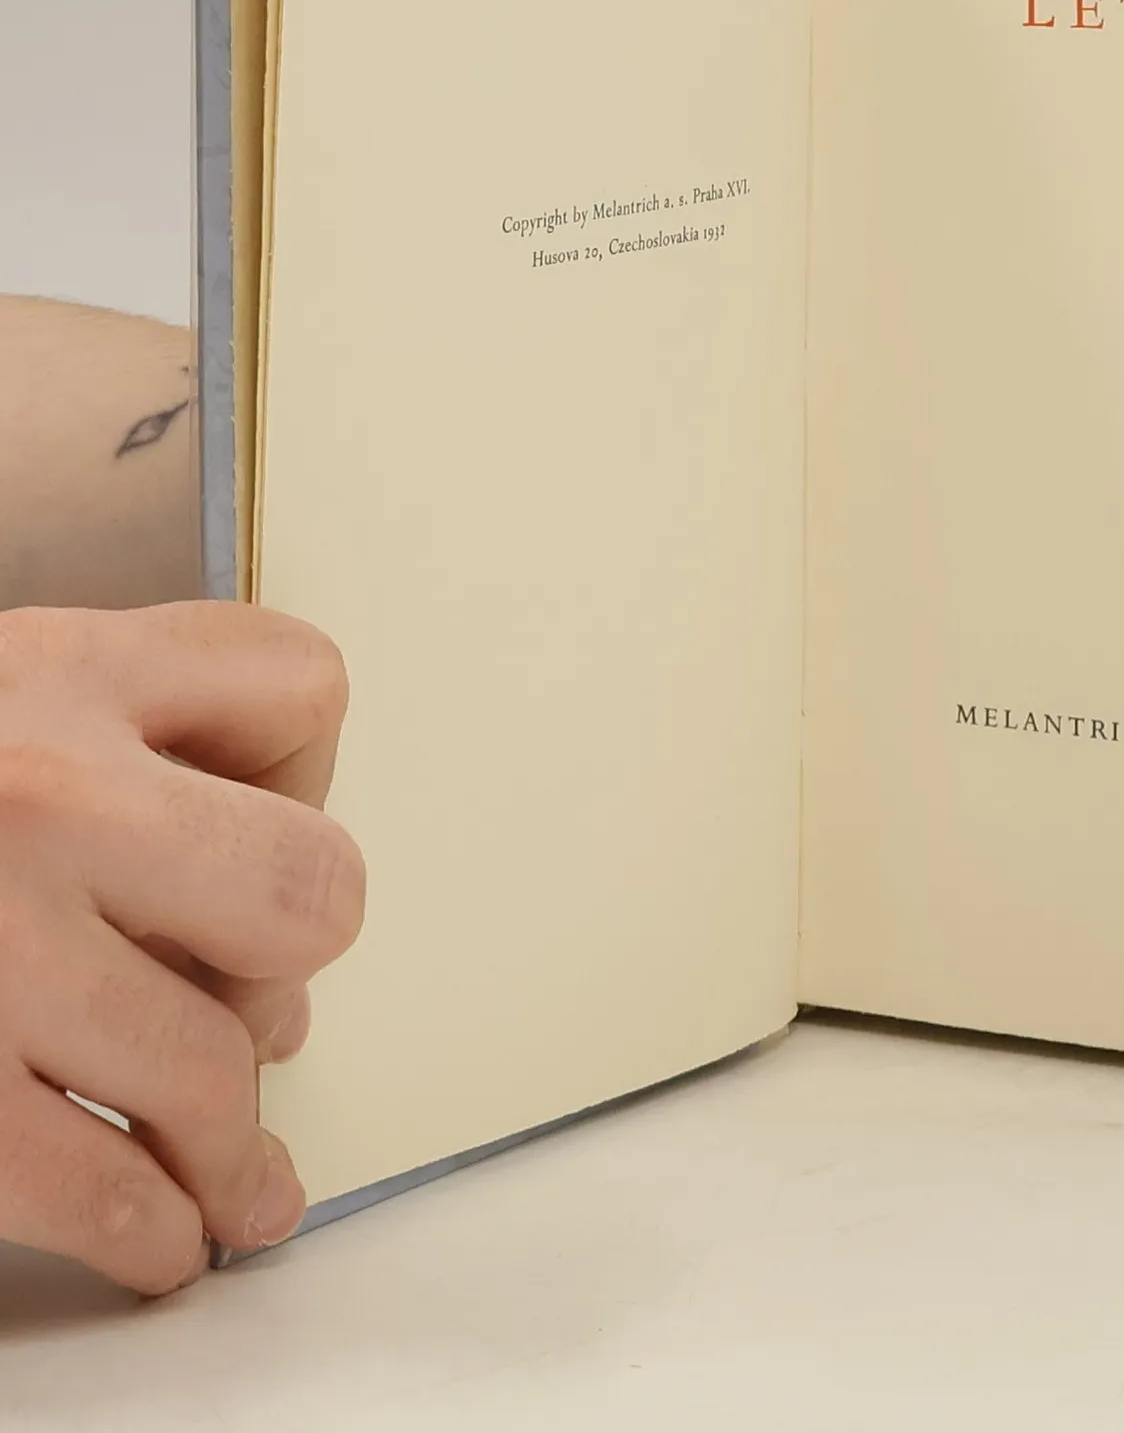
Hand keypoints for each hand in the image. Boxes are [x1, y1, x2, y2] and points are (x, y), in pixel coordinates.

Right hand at [0, 603, 361, 1293]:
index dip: (299, 764)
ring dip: (231, 1138)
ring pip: (211, 1063)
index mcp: (51, 674)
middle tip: (249, 1000)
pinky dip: (150, 1228)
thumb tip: (254, 956)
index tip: (261, 813)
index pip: (299, 687)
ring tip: (238, 1176)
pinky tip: (162, 1237)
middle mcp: (31, 795)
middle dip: (287, 957)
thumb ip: (113, 762)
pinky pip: (96, 1187)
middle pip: (305, 886)